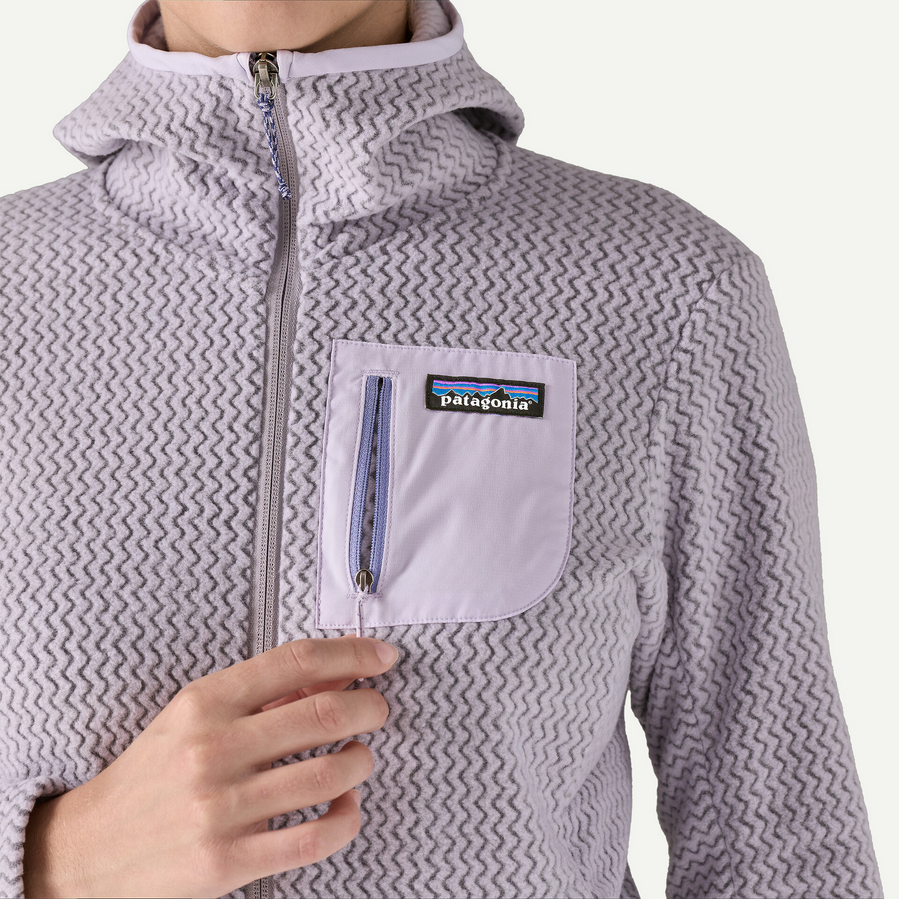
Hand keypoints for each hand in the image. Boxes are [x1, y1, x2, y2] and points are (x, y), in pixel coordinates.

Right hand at [23, 636, 397, 897]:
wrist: (88, 849)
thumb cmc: (153, 773)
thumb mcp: (197, 715)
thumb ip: (266, 692)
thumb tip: (340, 671)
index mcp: (204, 702)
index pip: (297, 660)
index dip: (352, 652)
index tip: (382, 656)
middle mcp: (213, 748)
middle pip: (324, 712)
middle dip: (370, 706)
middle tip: (378, 709)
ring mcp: (220, 807)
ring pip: (330, 774)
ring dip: (361, 761)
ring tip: (358, 758)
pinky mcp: (227, 861)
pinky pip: (315, 838)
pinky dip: (348, 818)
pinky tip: (345, 806)